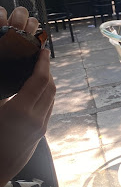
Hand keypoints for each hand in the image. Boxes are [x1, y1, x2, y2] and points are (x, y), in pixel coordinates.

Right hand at [0, 7, 55, 185]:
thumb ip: (2, 93)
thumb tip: (6, 78)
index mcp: (20, 112)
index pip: (40, 80)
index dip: (43, 63)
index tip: (43, 50)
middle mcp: (35, 119)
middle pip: (50, 87)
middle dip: (46, 71)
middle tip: (40, 58)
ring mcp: (40, 128)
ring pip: (51, 99)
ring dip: (47, 83)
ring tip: (37, 72)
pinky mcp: (40, 135)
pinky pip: (47, 109)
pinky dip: (44, 96)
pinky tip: (33, 93)